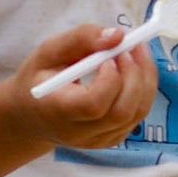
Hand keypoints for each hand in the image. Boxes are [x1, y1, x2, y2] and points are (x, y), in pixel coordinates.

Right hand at [7, 25, 157, 151]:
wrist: (32, 116)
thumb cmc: (39, 79)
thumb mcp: (48, 51)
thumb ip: (80, 38)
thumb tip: (118, 36)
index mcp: (57, 111)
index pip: (94, 104)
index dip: (110, 79)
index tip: (108, 56)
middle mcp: (79, 133)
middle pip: (121, 112)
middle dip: (135, 75)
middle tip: (130, 47)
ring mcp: (97, 140)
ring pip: (136, 114)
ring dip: (145, 79)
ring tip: (135, 52)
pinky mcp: (111, 139)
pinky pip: (137, 116)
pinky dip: (144, 90)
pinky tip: (133, 70)